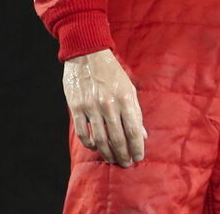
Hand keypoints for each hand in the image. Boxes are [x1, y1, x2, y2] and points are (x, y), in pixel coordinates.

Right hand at [62, 48, 146, 166]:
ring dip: (108, 153)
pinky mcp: (76, 108)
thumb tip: (142, 135)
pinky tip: (96, 147)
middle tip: (126, 164)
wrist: (87, 55)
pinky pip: (84, 133)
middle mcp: (109, 104)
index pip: (134, 130)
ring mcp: (91, 107)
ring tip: (113, 160)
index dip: (137, 147)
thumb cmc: (112, 73)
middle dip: (123, 154)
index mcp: (125, 98)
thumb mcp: (129, 88)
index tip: (139, 157)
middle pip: (117, 138)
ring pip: (100, 139)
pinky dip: (91, 144)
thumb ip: (136, 112)